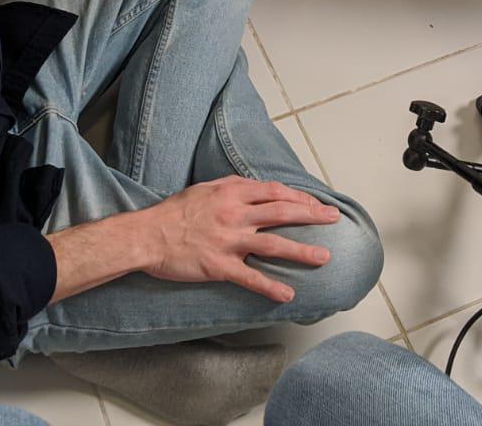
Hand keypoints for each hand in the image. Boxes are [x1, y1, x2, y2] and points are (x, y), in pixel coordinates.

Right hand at [138, 176, 338, 301]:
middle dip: (312, 215)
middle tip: (333, 219)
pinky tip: (288, 294)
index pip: (275, 192)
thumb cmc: (175, 211)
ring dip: (302, 252)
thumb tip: (259, 188)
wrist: (147, 235)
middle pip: (283, 212)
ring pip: (274, 245)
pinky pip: (250, 278)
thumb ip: (234, 187)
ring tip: (324, 257)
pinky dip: (270, 287)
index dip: (299, 196)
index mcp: (232, 193)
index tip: (315, 203)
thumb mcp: (207, 188)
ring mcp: (229, 241)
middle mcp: (235, 214)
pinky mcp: (219, 266)